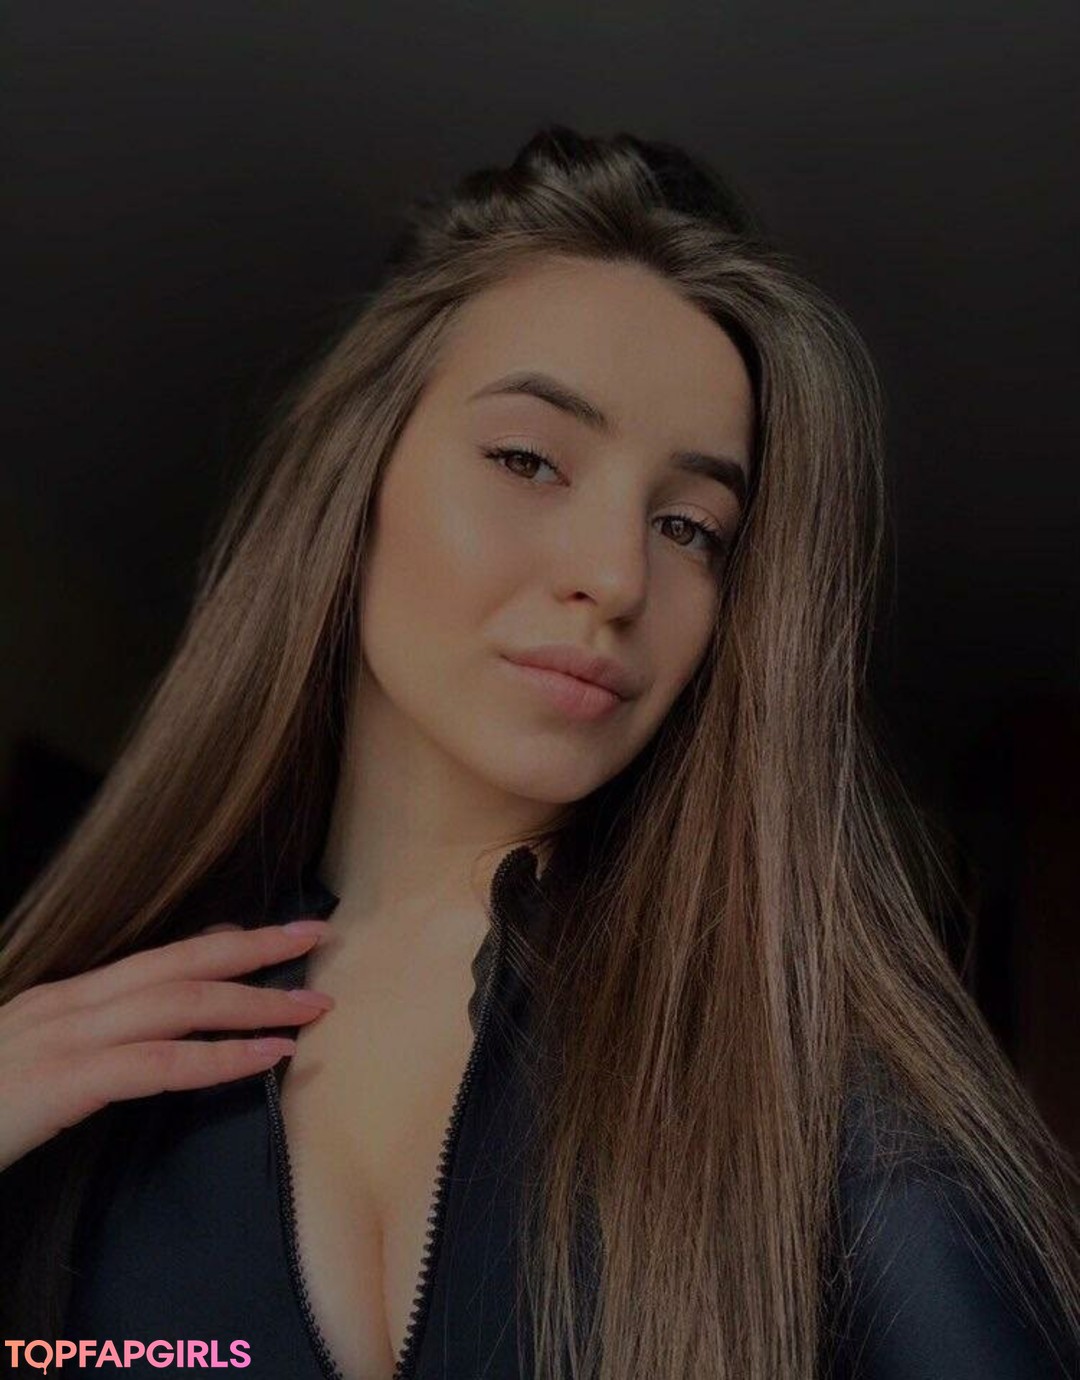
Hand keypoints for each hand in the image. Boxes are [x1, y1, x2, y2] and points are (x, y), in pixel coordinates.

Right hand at [0, 918, 335, 1172]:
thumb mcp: (35, 1060)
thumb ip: (95, 1038)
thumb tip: (159, 1021)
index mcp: (63, 999)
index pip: (158, 957)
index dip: (223, 944)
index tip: (276, 933)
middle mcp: (68, 1005)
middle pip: (179, 965)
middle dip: (254, 950)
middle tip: (316, 935)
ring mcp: (64, 1039)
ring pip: (179, 1005)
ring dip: (254, 1003)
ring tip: (312, 1006)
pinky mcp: (64, 1084)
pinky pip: (159, 1065)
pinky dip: (221, 1059)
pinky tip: (267, 1058)